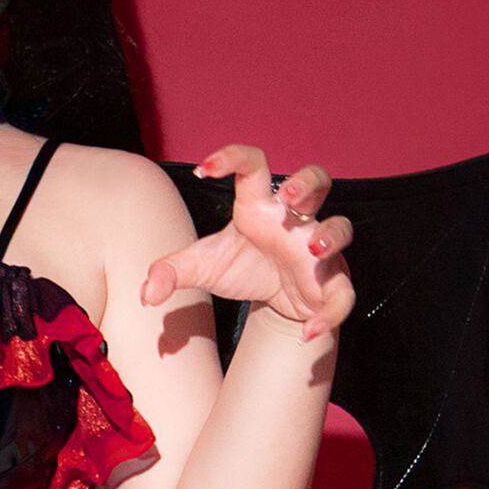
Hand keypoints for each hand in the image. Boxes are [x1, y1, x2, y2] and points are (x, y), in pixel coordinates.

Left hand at [142, 144, 352, 345]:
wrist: (276, 301)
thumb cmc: (243, 267)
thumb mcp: (203, 267)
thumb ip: (171, 273)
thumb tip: (146, 294)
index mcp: (260, 205)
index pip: (253, 165)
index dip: (232, 157)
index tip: (203, 170)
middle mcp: (294, 220)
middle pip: (316, 179)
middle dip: (306, 183)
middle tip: (287, 198)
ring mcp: (318, 248)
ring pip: (342, 226)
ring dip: (331, 234)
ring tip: (313, 248)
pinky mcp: (333, 282)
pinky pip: (342, 293)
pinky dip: (329, 313)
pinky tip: (308, 331)